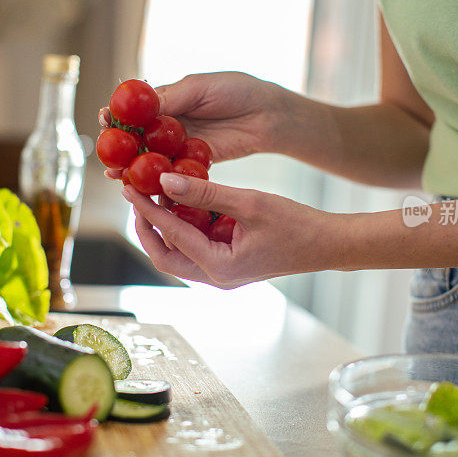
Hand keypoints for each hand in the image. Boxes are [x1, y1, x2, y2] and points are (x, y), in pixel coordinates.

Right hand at [99, 72, 283, 178]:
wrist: (268, 115)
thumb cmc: (237, 91)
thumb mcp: (201, 88)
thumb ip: (172, 98)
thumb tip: (142, 108)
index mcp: (166, 100)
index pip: (133, 109)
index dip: (116, 115)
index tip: (104, 120)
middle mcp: (169, 124)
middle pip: (136, 138)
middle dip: (118, 148)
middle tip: (106, 157)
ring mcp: (181, 145)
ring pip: (151, 159)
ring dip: (132, 168)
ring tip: (117, 177)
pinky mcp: (195, 163)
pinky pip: (173, 173)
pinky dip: (159, 181)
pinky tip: (146, 188)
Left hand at [122, 172, 342, 288]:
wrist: (327, 244)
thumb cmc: (297, 225)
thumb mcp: (250, 202)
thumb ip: (206, 192)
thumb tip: (166, 179)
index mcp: (219, 268)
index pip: (172, 236)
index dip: (148, 211)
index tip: (130, 190)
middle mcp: (215, 277)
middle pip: (165, 256)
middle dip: (148, 227)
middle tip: (137, 198)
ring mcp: (221, 273)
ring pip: (178, 253)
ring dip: (165, 226)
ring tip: (156, 194)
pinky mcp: (226, 263)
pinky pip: (195, 247)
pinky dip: (184, 227)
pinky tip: (182, 201)